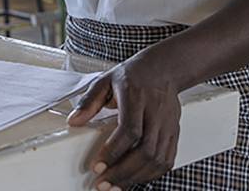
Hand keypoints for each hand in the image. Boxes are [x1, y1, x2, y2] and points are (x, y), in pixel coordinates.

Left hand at [67, 58, 180, 189]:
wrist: (165, 68)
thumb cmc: (134, 74)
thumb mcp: (106, 80)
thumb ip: (89, 101)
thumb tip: (73, 121)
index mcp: (137, 96)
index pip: (129, 130)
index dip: (113, 152)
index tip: (97, 166)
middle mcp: (156, 112)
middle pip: (145, 150)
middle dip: (123, 172)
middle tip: (103, 183)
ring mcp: (168, 124)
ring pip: (158, 159)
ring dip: (136, 178)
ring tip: (116, 186)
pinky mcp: (175, 133)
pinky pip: (167, 160)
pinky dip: (151, 174)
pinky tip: (135, 179)